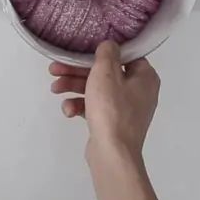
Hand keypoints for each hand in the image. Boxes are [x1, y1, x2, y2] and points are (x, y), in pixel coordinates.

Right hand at [49, 41, 160, 158]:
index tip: (81, 51)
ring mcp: (126, 110)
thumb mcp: (106, 73)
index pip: (124, 56)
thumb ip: (106, 53)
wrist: (112, 153)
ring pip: (96, 91)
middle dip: (77, 72)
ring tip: (55, 89)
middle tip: (55, 69)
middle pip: (105, 74)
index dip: (101, 52)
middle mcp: (139, 92)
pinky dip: (81, 106)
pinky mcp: (113, 124)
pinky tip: (68, 111)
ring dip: (74, 88)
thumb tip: (109, 45)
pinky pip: (95, 108)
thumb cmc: (112, 109)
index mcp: (145, 77)